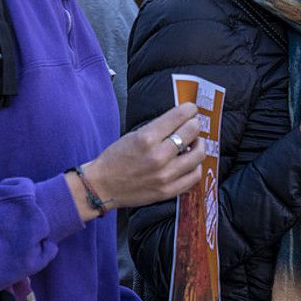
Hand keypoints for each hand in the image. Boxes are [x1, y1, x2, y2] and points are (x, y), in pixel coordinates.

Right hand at [73, 103, 205, 220]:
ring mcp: (165, 176)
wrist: (101, 187)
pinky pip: (194, 176)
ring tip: (194, 143)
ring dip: (199, 144)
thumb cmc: (115, 159)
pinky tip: (191, 162)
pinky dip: (196, 166)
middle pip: (191, 132)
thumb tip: (180, 119)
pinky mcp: (168, 191)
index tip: (191, 109)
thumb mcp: (133, 135)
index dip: (189, 109)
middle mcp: (158, 157)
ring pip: (198, 154)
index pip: (178, 117)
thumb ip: (157, 128)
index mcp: (146, 139)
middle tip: (193, 125)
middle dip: (194, 124)